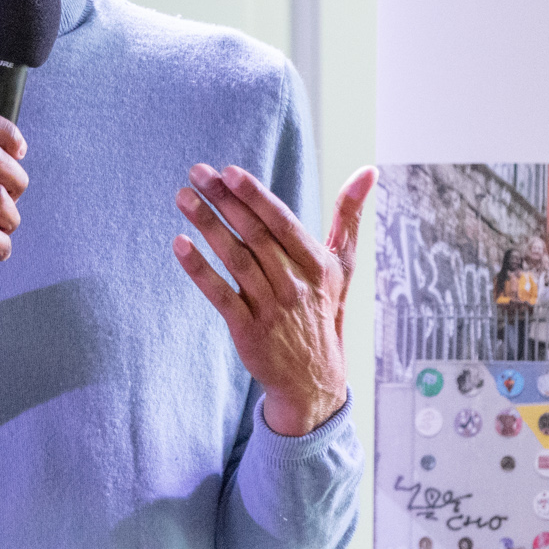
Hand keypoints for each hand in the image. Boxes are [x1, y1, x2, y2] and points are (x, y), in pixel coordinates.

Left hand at [173, 162, 374, 435]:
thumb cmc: (323, 310)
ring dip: (208, 227)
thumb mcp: (342, 265)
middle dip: (225, 202)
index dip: (256, 197)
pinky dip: (200, 270)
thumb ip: (349, 216)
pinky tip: (180, 245)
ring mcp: (271, 309)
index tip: (230, 172)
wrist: (312, 378)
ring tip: (184, 198)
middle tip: (198, 172)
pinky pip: (221, 296)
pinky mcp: (248, 330)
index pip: (283, 223)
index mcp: (318, 265)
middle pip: (256, 236)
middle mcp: (296, 285)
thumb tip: (368, 170)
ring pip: (237, 260)